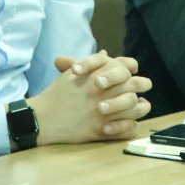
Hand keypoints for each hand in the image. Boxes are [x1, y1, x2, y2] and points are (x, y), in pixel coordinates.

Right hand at [27, 51, 151, 145]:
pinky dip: (131, 125)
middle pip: (136, 84)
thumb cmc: (58, 94)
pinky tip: (128, 122)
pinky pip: (128, 128)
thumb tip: (106, 53)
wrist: (42, 118)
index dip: (131, 67)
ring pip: (136, 107)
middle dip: (143, 84)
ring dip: (141, 106)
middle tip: (143, 86)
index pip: (125, 66)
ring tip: (141, 105)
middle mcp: (104, 92)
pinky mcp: (102, 130)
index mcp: (98, 76)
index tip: (132, 71)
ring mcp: (104, 112)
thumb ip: (91, 63)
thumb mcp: (71, 74)